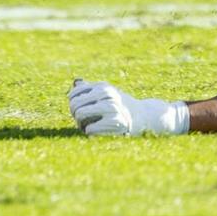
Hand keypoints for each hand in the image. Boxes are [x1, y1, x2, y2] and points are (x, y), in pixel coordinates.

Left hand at [69, 80, 186, 135]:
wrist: (144, 117)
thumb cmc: (120, 106)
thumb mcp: (106, 94)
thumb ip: (90, 89)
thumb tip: (75, 82)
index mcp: (102, 86)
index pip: (73, 94)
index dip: (72, 104)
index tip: (80, 109)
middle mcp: (107, 94)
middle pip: (75, 104)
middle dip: (75, 115)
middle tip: (82, 120)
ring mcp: (112, 108)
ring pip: (80, 114)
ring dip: (81, 124)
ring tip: (88, 126)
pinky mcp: (116, 123)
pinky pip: (89, 129)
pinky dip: (90, 132)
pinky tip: (98, 132)